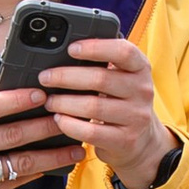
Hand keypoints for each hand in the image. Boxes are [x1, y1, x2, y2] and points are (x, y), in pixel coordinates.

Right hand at [0, 88, 71, 188]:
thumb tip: (9, 101)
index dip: (18, 99)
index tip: (41, 94)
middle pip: (13, 134)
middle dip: (46, 126)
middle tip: (69, 117)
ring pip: (21, 162)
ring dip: (52, 156)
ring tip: (75, 150)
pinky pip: (15, 182)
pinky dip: (36, 173)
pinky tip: (54, 166)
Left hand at [39, 36, 172, 188]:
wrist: (142, 140)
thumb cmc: (121, 101)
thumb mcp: (121, 78)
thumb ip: (102, 64)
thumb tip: (63, 53)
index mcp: (141, 67)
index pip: (123, 51)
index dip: (96, 48)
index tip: (71, 49)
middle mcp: (142, 90)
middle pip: (101, 79)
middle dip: (66, 77)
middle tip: (45, 78)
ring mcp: (136, 117)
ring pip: (93, 106)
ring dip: (64, 103)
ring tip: (49, 101)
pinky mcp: (125, 140)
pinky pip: (91, 132)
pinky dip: (70, 125)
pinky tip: (59, 120)